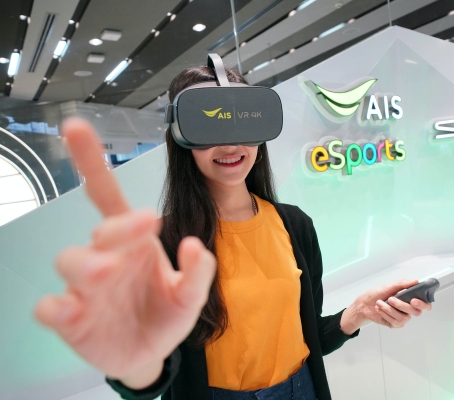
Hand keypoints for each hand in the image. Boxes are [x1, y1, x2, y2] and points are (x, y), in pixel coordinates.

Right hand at [34, 118, 215, 386]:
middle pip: (100, 229)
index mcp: (134, 242)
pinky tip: (69, 309)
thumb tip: (195, 244)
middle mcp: (105, 256)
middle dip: (118, 227)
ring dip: (86, 262)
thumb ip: (199, 272)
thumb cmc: (167, 312)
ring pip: (70, 260)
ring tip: (107, 272)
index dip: (92, 162)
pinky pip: (50, 306)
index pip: (109, 195)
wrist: (150, 352)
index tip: (77, 127)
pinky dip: (54, 306)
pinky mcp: (70, 318)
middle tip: (144, 226)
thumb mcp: (191, 295)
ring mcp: (85, 288)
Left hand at [340, 280, 431, 333]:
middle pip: (416, 312)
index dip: (423, 304)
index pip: (425, 304)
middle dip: (402, 305)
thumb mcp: (389, 286)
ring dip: (389, 309)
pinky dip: (385, 314)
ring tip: (379, 303)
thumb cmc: (377, 293)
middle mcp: (409, 309)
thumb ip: (403, 284)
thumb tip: (416, 281)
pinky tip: (379, 309)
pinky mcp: (395, 324)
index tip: (414, 300)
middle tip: (391, 299)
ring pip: (403, 317)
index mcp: (410, 298)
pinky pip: (395, 322)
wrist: (364, 303)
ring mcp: (403, 317)